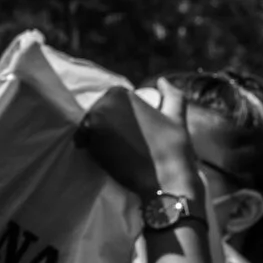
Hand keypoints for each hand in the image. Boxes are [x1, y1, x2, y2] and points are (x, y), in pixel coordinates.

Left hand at [75, 90, 198, 201]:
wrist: (166, 181)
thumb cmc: (174, 148)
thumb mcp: (176, 117)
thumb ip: (173, 95)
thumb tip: (161, 81)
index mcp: (118, 94)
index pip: (112, 101)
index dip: (121, 115)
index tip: (133, 129)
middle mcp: (100, 106)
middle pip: (100, 112)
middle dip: (109, 124)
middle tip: (128, 140)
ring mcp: (91, 125)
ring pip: (92, 126)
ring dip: (101, 135)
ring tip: (120, 148)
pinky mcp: (87, 145)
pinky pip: (85, 141)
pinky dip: (94, 145)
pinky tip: (111, 154)